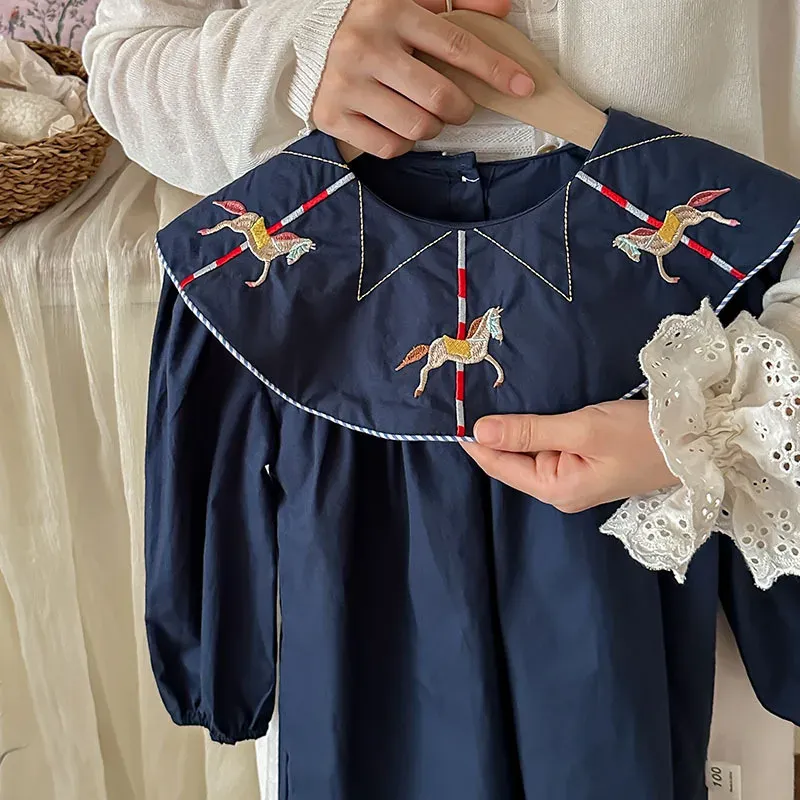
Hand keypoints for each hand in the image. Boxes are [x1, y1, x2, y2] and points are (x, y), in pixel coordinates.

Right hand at [314, 0, 533, 158]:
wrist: (297, 38)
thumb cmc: (364, 21)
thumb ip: (455, 1)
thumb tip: (502, 8)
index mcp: (391, 11)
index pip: (457, 44)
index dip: (495, 69)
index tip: (522, 85)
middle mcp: (368, 47)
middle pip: (439, 97)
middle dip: (461, 109)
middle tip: (458, 106)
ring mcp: (347, 84)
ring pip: (416, 127)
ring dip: (432, 127)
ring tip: (424, 114)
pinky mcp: (333, 115)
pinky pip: (388, 146)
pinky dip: (403, 143)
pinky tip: (398, 125)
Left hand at [461, 400, 679, 512]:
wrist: (698, 441)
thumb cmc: (641, 435)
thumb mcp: (581, 428)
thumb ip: (528, 431)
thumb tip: (478, 430)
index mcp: (555, 489)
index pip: (499, 465)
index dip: (474, 440)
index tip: (451, 412)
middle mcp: (559, 491)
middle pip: (511, 461)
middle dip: (490, 434)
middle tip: (465, 398)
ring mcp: (573, 480)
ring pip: (528, 454)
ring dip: (512, 431)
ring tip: (486, 399)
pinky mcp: (585, 466)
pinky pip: (547, 450)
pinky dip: (533, 432)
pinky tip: (524, 413)